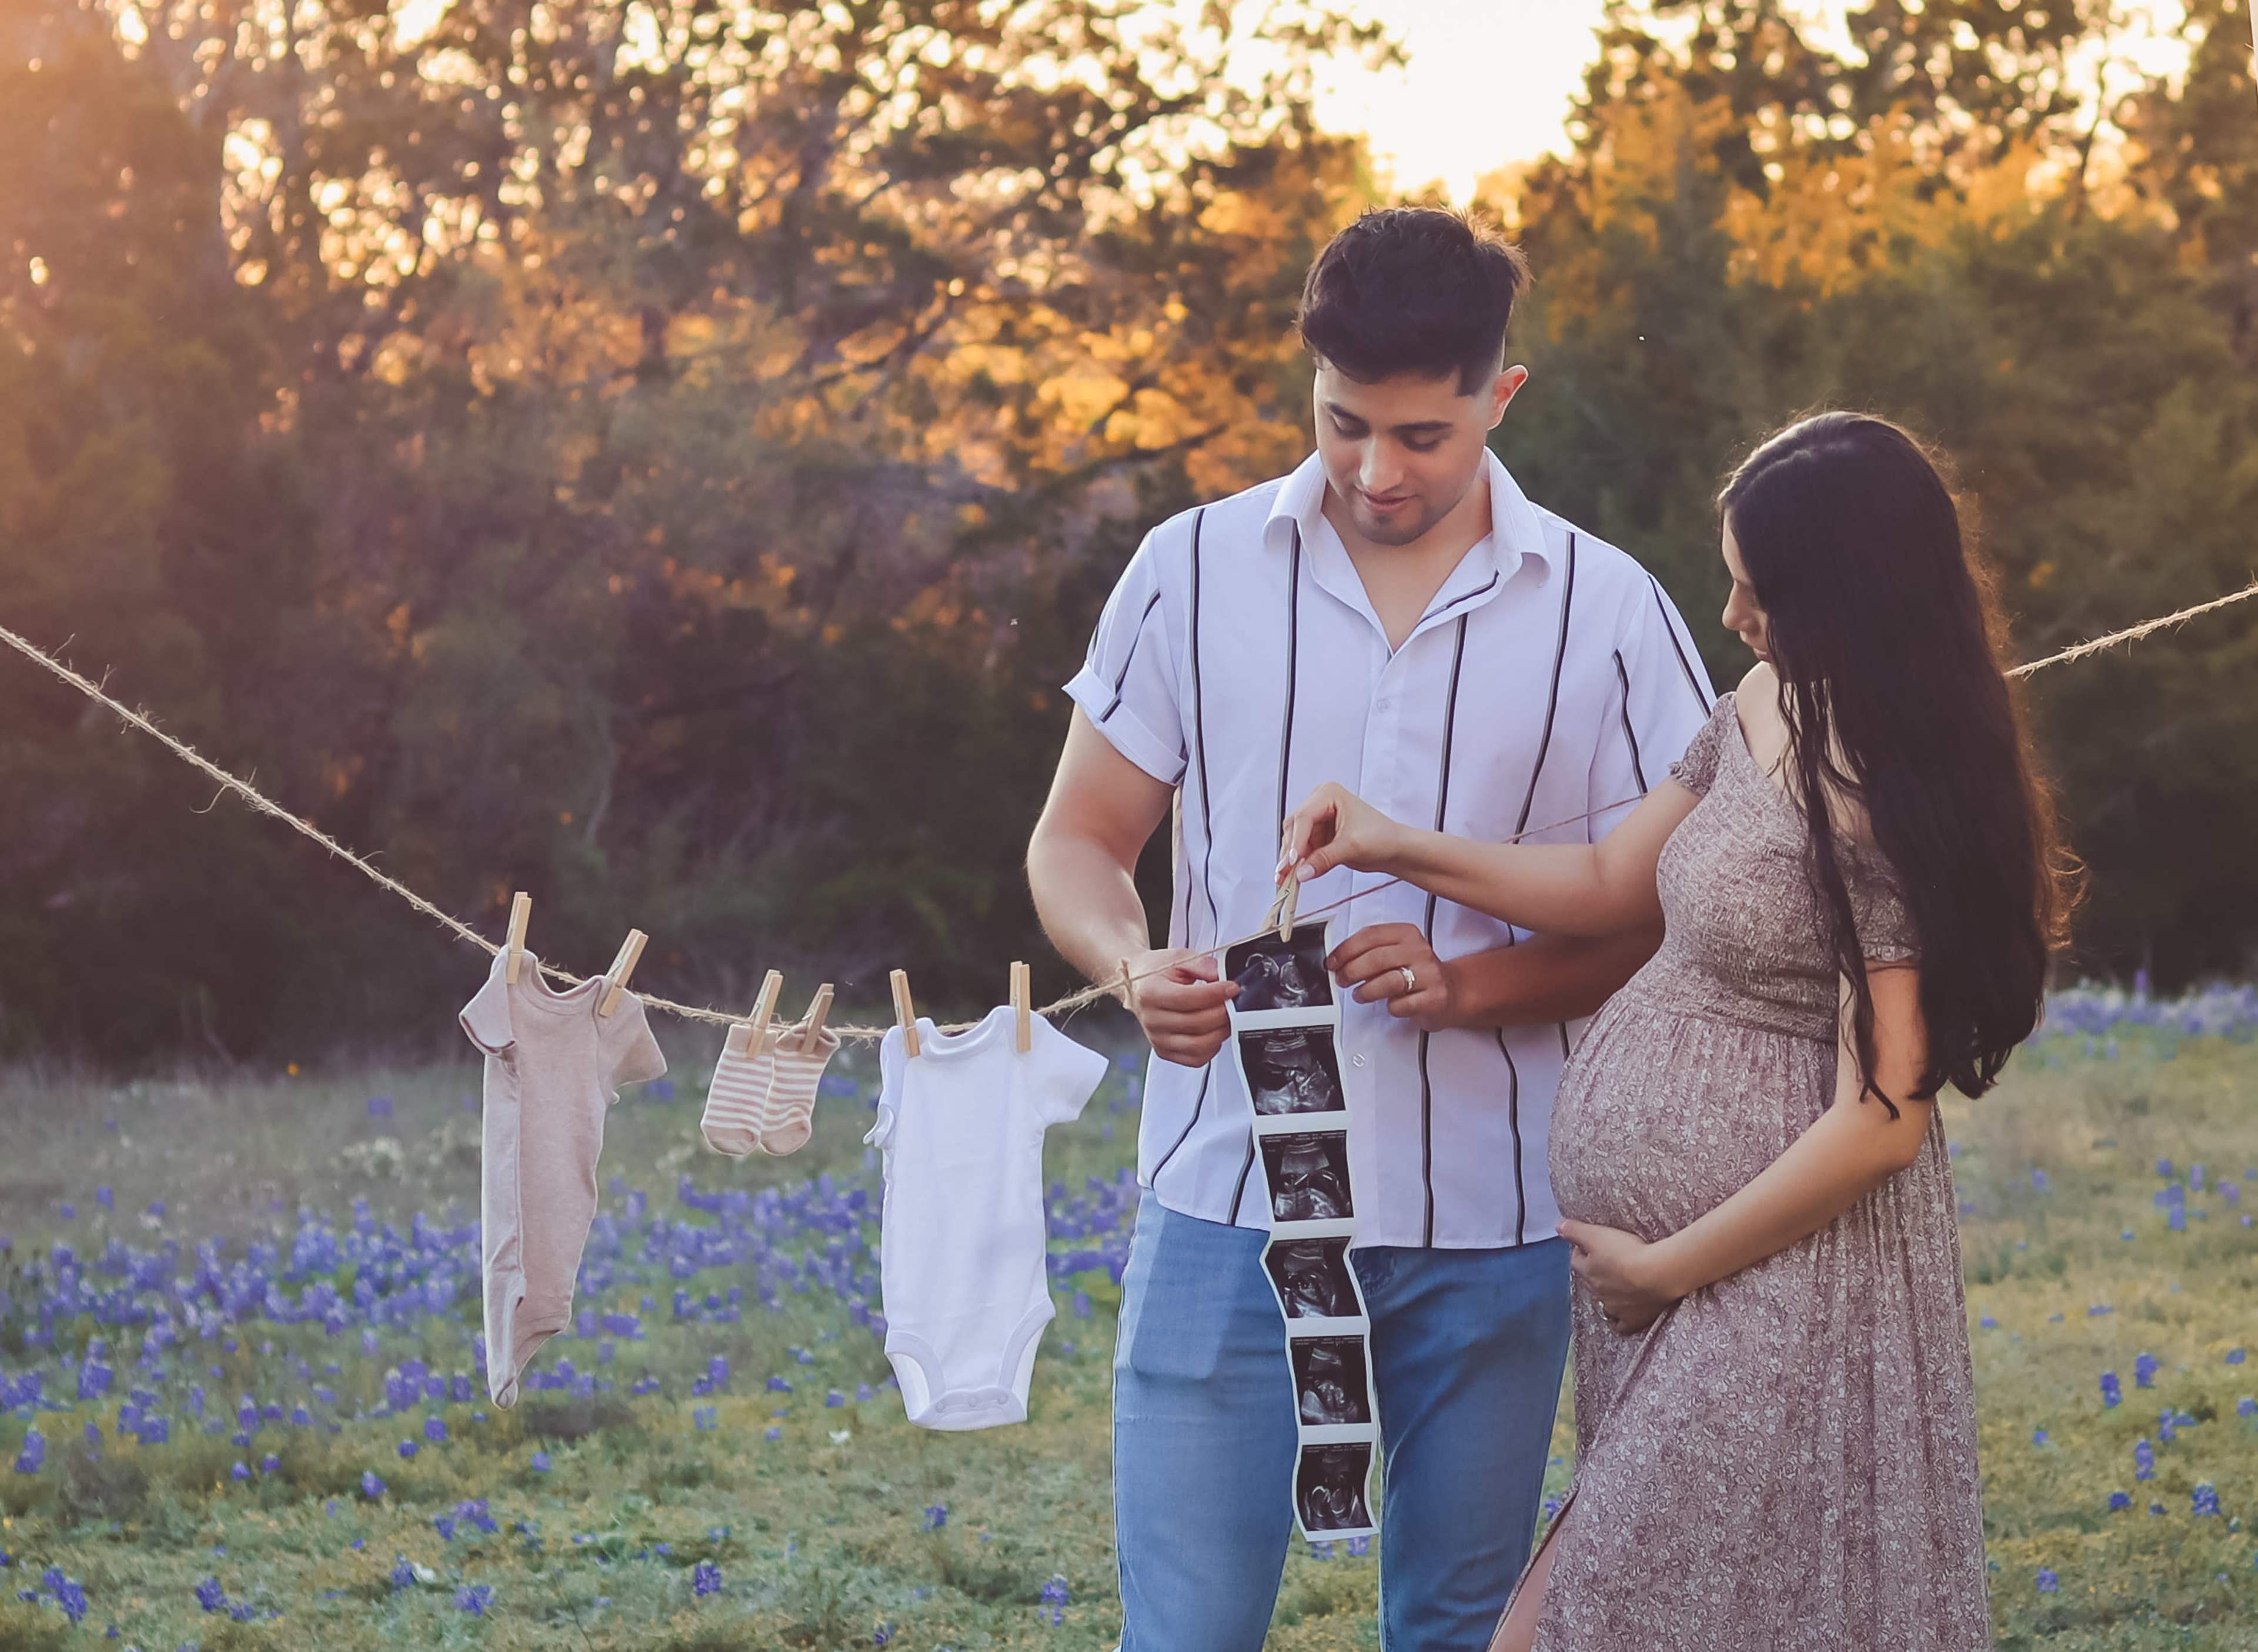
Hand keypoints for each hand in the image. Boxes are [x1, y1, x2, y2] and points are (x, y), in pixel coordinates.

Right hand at [1120, 948, 1238, 1068]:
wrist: (1138, 985)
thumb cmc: (1156, 972)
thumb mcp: (1178, 958)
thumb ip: (1201, 964)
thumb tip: (1220, 975)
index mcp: (1150, 993)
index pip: (1187, 998)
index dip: (1215, 994)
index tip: (1231, 988)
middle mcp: (1151, 1019)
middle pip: (1196, 1023)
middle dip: (1223, 1013)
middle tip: (1233, 1002)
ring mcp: (1157, 1038)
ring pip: (1197, 1045)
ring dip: (1220, 1032)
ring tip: (1226, 1017)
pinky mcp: (1164, 1051)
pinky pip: (1195, 1059)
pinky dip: (1211, 1048)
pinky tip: (1214, 1032)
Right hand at [1278, 782, 1404, 884]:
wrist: (1394, 849)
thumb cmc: (1382, 837)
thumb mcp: (1352, 847)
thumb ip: (1324, 859)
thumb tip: (1302, 872)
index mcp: (1329, 794)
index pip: (1304, 817)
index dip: (1296, 840)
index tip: (1292, 861)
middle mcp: (1320, 803)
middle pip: (1295, 827)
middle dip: (1290, 852)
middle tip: (1285, 873)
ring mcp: (1318, 820)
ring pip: (1295, 840)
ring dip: (1291, 860)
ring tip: (1287, 879)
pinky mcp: (1319, 836)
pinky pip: (1302, 850)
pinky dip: (1299, 863)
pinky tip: (1295, 875)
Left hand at [1328, 925, 1457, 1029]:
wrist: (1451, 991)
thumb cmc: (1417, 972)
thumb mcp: (1397, 952)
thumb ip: (1372, 951)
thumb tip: (1339, 960)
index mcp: (1407, 934)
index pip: (1371, 935)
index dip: (1346, 949)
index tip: (1332, 962)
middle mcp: (1420, 951)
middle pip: (1376, 958)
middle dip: (1351, 971)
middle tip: (1341, 980)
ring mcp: (1430, 974)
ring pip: (1388, 981)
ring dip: (1366, 991)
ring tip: (1359, 995)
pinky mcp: (1434, 998)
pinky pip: (1401, 1005)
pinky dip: (1390, 1007)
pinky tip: (1390, 1004)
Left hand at [1557, 1218, 1680, 1334]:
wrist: (1657, 1275)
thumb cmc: (1628, 1253)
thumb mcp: (1597, 1234)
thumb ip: (1575, 1230)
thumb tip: (1558, 1226)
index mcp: (1588, 1272)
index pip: (1577, 1260)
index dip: (1582, 1250)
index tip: (1590, 1243)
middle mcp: (1598, 1292)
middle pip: (1590, 1281)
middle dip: (1594, 1271)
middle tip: (1607, 1260)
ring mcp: (1615, 1308)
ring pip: (1603, 1303)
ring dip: (1606, 1295)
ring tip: (1616, 1284)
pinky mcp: (1633, 1320)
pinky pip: (1620, 1326)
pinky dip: (1618, 1320)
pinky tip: (1620, 1315)